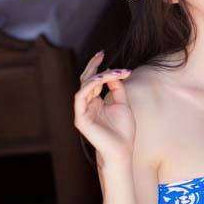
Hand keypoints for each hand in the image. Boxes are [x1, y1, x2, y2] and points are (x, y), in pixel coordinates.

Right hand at [73, 50, 132, 165]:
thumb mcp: (122, 103)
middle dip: (93, 65)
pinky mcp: (80, 118)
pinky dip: (91, 86)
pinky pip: (80, 96)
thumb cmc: (123, 130)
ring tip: (113, 72)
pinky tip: (102, 79)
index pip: (93, 80)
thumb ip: (117, 88)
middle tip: (101, 54)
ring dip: (99, 76)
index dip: (99, 67)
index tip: (105, 55)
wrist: (122, 150)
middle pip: (86, 80)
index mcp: (95, 102)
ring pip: (84, 86)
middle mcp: (87, 105)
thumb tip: (114, 73)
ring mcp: (82, 111)